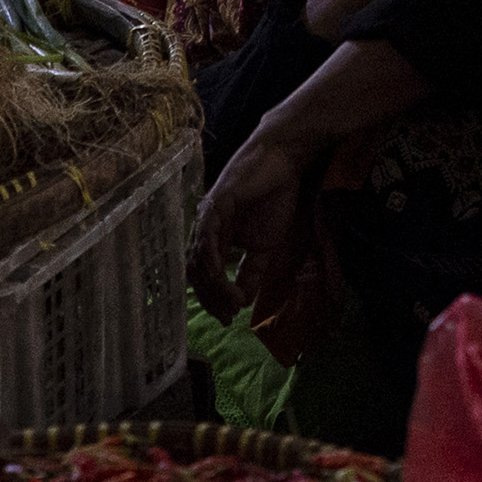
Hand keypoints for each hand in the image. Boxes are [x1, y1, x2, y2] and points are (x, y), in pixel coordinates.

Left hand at [193, 137, 309, 323]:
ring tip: (227, 301)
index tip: (228, 318)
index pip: (205, 277)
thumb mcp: (264, 246)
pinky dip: (210, 257)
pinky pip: (206, 235)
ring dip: (211, 284)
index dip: (214, 300)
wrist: (283, 163)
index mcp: (215, 240)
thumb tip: (243, 301)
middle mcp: (206, 231)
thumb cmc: (274, 197)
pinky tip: (218, 274)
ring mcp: (208, 217)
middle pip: (197, 273)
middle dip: (211, 298)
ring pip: (199, 258)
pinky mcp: (215, 203)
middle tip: (227, 316)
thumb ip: (252, 272)